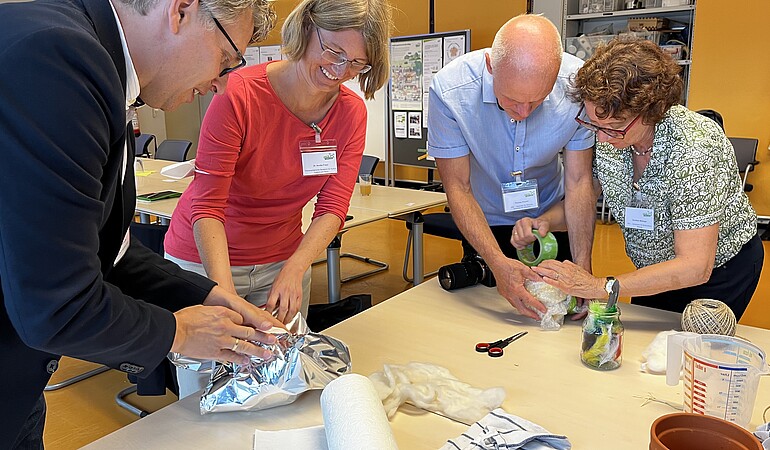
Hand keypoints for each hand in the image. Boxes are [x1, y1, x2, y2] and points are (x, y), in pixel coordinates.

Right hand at [171, 286, 285, 363]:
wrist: (174, 330)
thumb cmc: (186, 319)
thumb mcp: (206, 309)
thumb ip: (220, 314)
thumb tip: (228, 317)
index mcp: (224, 313)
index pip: (244, 318)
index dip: (254, 323)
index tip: (263, 326)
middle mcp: (226, 326)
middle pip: (250, 331)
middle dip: (263, 336)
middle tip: (273, 340)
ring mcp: (222, 340)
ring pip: (245, 345)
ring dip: (258, 350)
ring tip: (267, 354)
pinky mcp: (215, 352)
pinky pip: (232, 357)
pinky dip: (241, 360)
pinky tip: (248, 361)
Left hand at [264, 263, 305, 323]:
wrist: (293, 270)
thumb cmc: (282, 278)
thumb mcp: (273, 286)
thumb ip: (271, 297)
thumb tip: (268, 308)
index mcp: (276, 290)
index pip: (271, 304)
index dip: (269, 312)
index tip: (267, 318)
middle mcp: (285, 292)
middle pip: (283, 309)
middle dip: (280, 319)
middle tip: (277, 325)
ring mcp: (293, 294)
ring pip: (291, 310)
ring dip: (288, 318)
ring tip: (285, 323)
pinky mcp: (299, 296)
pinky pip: (297, 308)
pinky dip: (294, 314)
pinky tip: (291, 317)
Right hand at [490, 257, 546, 319]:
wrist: (497, 263)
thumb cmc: (507, 265)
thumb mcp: (524, 269)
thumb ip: (534, 276)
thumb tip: (541, 279)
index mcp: (517, 289)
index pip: (529, 301)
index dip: (538, 306)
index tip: (543, 310)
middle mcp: (510, 294)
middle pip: (521, 309)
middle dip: (530, 315)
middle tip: (537, 317)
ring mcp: (506, 294)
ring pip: (515, 306)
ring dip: (523, 310)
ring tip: (530, 311)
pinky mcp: (503, 292)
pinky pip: (511, 301)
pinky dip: (518, 304)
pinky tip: (521, 302)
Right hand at [511, 217, 549, 249]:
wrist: (537, 225)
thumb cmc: (539, 225)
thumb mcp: (544, 225)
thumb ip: (544, 228)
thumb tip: (542, 234)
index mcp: (525, 221)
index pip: (527, 234)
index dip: (532, 238)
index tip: (536, 237)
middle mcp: (518, 224)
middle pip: (521, 238)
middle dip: (528, 241)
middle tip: (533, 240)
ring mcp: (514, 229)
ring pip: (517, 240)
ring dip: (523, 243)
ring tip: (529, 241)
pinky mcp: (513, 234)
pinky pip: (513, 242)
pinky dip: (518, 245)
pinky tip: (523, 245)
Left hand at [532, 259, 603, 301]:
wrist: (594, 286)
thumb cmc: (587, 279)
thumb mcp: (578, 268)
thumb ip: (570, 265)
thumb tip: (564, 262)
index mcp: (568, 266)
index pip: (554, 262)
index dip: (546, 262)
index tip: (542, 263)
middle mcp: (566, 271)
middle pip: (550, 266)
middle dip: (541, 265)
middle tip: (535, 266)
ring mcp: (565, 278)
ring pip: (550, 273)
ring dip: (541, 271)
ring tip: (535, 270)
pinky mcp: (565, 286)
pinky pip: (555, 282)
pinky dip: (548, 280)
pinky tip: (543, 278)